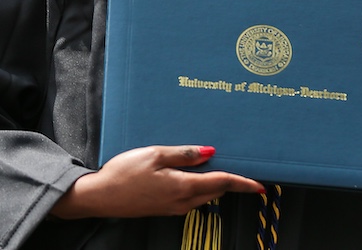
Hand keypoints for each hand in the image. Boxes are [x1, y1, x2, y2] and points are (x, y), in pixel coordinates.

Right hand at [49, 145, 263, 219]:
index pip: (221, 184)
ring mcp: (174, 207)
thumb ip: (184, 154)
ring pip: (203, 195)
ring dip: (212, 183)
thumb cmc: (124, 173)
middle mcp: (182, 202)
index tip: (260, 186)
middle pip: (215, 191)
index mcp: (183, 187)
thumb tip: (209, 152)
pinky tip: (189, 173)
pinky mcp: (165, 208)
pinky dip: (197, 186)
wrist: (101, 196)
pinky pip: (190, 197)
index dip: (243, 184)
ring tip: (214, 165)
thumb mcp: (155, 154)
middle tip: (241, 168)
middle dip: (229, 181)